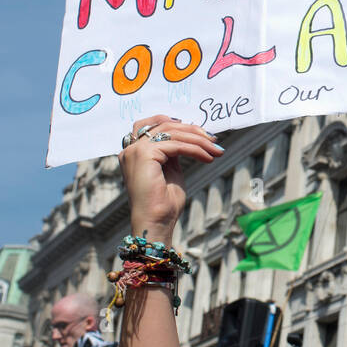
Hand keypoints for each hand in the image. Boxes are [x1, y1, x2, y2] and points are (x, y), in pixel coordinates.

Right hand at [119, 117, 224, 240]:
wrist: (157, 222)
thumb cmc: (164, 204)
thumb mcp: (171, 171)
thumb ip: (173, 153)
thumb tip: (188, 137)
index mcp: (134, 152)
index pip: (154, 125)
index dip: (177, 123)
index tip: (200, 132)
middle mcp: (131, 149)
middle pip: (164, 125)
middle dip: (192, 130)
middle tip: (214, 140)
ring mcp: (135, 151)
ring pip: (172, 132)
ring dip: (198, 140)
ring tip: (216, 150)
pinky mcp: (144, 154)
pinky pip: (176, 144)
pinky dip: (195, 149)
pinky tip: (208, 157)